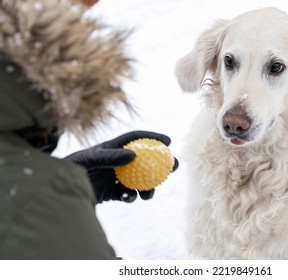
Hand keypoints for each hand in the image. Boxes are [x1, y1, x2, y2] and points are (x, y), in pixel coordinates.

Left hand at [64, 130, 178, 202]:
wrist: (59, 192)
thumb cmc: (71, 169)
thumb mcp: (89, 160)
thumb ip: (110, 156)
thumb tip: (134, 155)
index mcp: (111, 148)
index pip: (135, 139)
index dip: (153, 137)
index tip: (168, 142)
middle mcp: (116, 161)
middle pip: (144, 160)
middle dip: (160, 164)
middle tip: (174, 167)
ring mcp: (115, 177)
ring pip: (139, 179)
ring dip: (148, 187)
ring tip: (149, 194)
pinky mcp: (112, 192)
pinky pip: (128, 194)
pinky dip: (131, 197)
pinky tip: (127, 199)